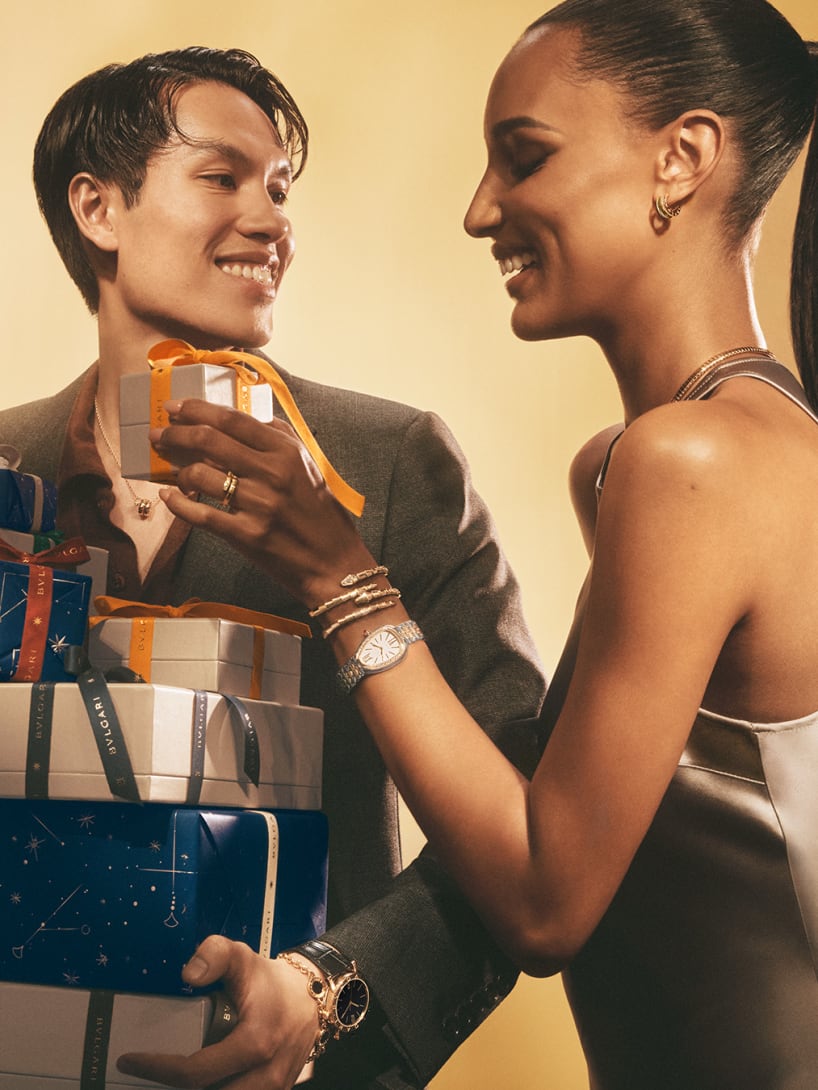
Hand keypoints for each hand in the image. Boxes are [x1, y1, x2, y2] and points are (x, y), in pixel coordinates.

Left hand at [117, 935, 318, 1088]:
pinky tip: (193, 1082)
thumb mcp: (242, 957)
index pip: (196, 1072)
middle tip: (142, 1078)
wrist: (312, 999)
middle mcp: (264, 1075)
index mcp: (255, 1042)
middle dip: (170, 1089)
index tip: (130, 1060)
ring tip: (166, 1078)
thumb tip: (187, 975)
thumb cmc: (270, 981)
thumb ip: (213, 955)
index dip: (158, 1070)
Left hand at [150, 398, 374, 607]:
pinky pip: (200, 514)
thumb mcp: (308, 466)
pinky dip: (178, 504)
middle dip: (176, 433)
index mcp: (287, 452)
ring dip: (177, 470)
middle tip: (159, 434)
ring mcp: (258, 505)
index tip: (173, 407)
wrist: (333, 562)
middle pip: (209, 441)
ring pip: (200, 475)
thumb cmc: (320, 514)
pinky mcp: (246, 535)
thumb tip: (243, 418)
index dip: (196, 408)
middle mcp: (272, 474)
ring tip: (172, 470)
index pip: (232, 419)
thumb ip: (279, 438)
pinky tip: (169, 496)